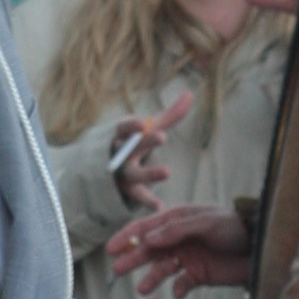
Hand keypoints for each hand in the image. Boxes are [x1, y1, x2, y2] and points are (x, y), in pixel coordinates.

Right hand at [106, 201, 251, 298]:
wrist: (260, 248)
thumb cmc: (234, 228)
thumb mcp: (206, 223)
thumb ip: (177, 230)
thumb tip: (149, 238)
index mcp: (178, 220)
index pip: (147, 227)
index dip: (127, 236)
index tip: (110, 248)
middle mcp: (179, 238)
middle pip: (150, 249)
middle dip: (133, 259)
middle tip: (117, 269)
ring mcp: (188, 257)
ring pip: (162, 268)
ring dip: (152, 277)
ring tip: (143, 288)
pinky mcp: (198, 274)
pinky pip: (182, 283)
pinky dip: (178, 289)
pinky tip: (179, 291)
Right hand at [112, 85, 193, 213]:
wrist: (109, 173)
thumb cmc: (136, 145)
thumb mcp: (151, 130)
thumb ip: (170, 115)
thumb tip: (190, 94)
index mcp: (123, 136)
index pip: (123, 128)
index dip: (131, 125)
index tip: (142, 122)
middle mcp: (119, 154)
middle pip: (129, 148)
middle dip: (144, 142)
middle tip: (162, 136)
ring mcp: (121, 174)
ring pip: (132, 173)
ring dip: (148, 173)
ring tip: (167, 172)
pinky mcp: (127, 191)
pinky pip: (136, 195)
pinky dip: (147, 200)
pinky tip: (159, 205)